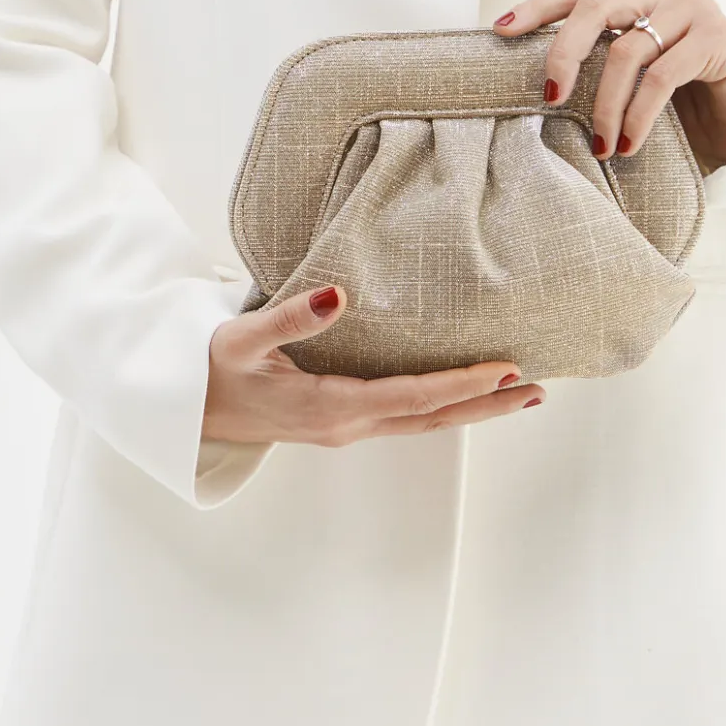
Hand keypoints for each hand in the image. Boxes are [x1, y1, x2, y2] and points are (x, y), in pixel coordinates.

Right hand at [203, 285, 546, 446]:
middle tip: (537, 390)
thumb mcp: (243, 337)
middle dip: (487, 405)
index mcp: (330, 408)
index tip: (505, 370)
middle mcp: (348, 426)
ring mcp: (347, 428)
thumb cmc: (213, 370)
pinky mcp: (343, 422)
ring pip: (424, 423)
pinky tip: (465, 393)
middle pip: (432, 420)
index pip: (412, 398)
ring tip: (521, 394)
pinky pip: (407, 417)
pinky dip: (444, 405)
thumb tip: (338, 296)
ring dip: (473, 409)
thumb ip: (290, 316)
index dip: (461, 384)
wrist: (187, 408)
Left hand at [492, 0, 725, 174]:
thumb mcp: (633, 74)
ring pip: (628, 50)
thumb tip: (539, 88)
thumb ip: (600, 62)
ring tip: (600, 146)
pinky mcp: (718, 38)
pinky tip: (629, 144)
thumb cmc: (681, 95)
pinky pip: (663, 76)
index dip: (537, 9)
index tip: (501, 31)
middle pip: (595, 8)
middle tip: (550, 97)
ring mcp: (692, 9)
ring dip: (607, 105)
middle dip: (565, 53)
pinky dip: (639, 114)